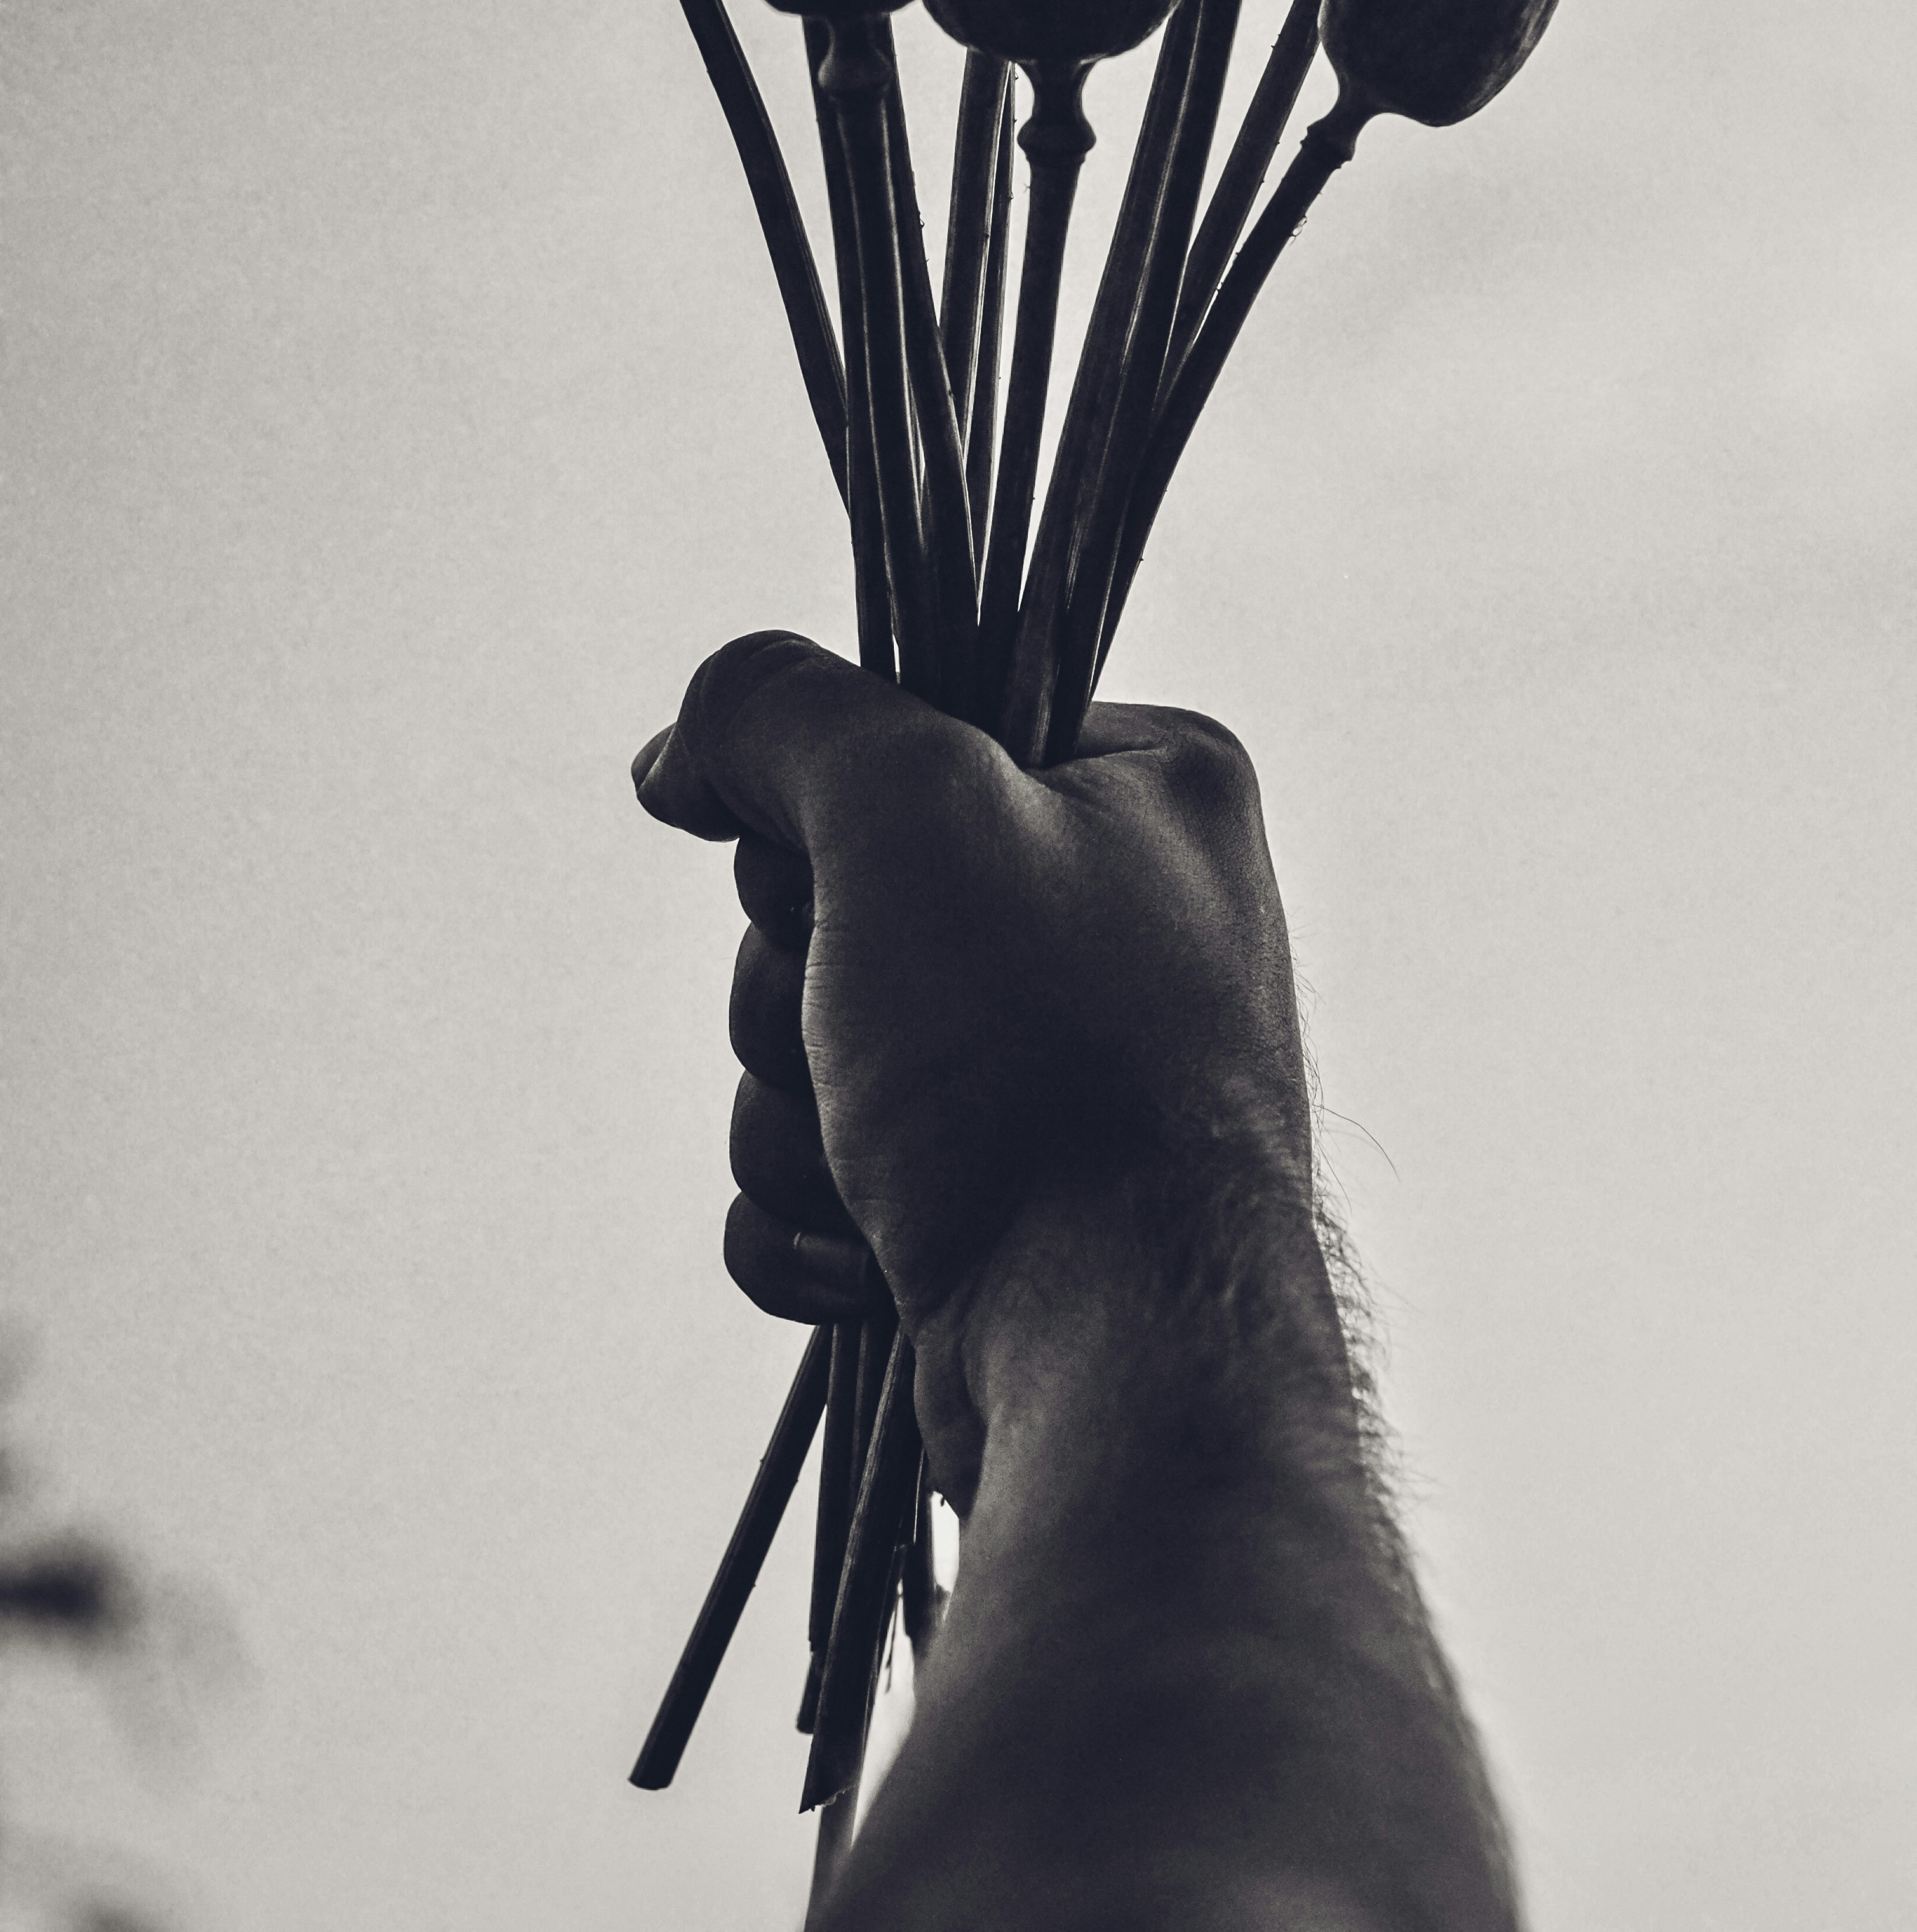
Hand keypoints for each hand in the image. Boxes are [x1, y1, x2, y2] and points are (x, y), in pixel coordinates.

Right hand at [634, 630, 1310, 1496]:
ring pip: (805, 1043)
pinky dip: (812, 1220)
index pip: (910, 728)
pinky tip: (879, 1254)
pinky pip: (812, 1178)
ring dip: (797, 1113)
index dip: (829, 808)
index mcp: (1146, 792)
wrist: (1115, 1359)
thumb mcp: (909, 801)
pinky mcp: (989, 1206)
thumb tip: (682, 756)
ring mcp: (1053, 1072)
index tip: (838, 873)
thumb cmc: (1044, 1058)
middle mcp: (1114, 920)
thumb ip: (778, 711)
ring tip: (890, 1162)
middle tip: (876, 1031)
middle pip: (832, 894)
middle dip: (800, 985)